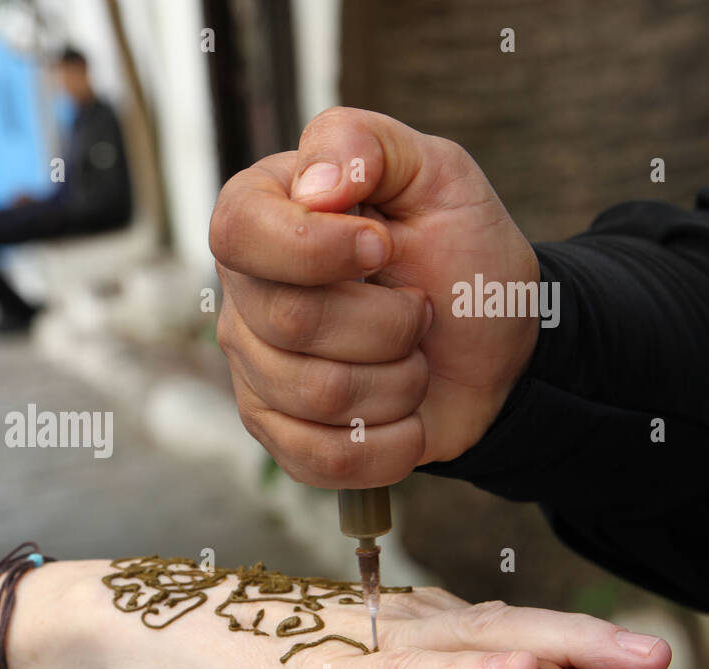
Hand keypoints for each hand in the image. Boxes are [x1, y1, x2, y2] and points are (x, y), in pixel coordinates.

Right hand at [88, 569, 670, 668]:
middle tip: (671, 663)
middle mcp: (399, 630)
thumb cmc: (262, 668)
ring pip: (470, 642)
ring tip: (630, 659)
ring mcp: (362, 647)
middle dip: (595, 651)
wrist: (168, 642)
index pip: (517, 644)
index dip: (591, 662)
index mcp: (416, 637)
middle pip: (511, 633)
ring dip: (555, 648)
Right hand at [209, 107, 539, 487]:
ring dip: (399, 382)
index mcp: (264, 216)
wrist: (496, 349)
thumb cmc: (460, 255)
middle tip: (419, 308)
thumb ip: (369, 146)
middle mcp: (244, 294)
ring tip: (414, 359)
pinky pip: (323, 456)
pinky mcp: (278, 434)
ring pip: (316, 395)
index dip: (315, 249)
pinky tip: (405, 417)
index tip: (384, 246)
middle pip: (288, 322)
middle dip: (387, 322)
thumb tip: (314, 184)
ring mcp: (254, 370)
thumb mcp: (438, 176)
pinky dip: (391, 442)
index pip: (239, 233)